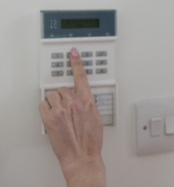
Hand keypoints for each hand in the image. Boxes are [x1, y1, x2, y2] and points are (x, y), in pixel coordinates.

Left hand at [39, 48, 105, 186]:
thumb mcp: (96, 117)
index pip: (81, 76)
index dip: (76, 62)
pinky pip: (43, 105)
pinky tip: (52, 115)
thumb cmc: (90, 140)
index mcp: (87, 101)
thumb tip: (83, 100)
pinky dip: (46, 109)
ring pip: (52, 96)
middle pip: (63, 88)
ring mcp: (61, 110)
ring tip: (60, 114)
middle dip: (64, 96)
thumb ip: (88, 104)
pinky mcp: (49, 118)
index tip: (73, 53)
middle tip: (67, 109)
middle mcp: (73, 102)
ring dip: (55, 103)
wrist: (82, 155)